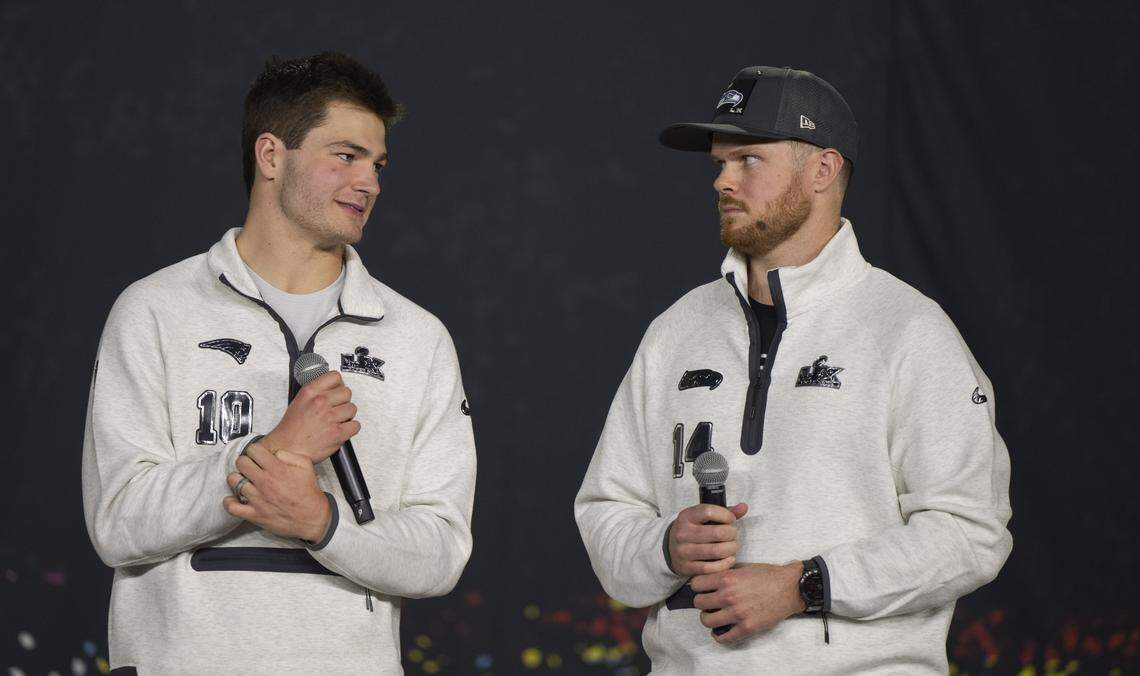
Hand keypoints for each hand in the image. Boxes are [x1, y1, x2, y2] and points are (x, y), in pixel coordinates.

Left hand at [223, 444, 332, 541]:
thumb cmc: (309, 492)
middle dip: (245, 462)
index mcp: (277, 469)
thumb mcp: (306, 465)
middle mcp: (265, 482)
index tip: (257, 456)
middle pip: (241, 463)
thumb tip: (274, 453)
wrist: (312, 517)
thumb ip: (288, 454)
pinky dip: (229, 502)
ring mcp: (258, 499)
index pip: (253, 450)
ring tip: (243, 481)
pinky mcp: (255, 514)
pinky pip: (231, 507)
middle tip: (250, 468)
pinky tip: (235, 499)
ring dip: (237, 479)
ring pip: (233, 481)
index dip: (254, 451)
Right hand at [261, 370, 359, 463]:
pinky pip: (355, 425)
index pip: (335, 377)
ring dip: (346, 415)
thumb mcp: (298, 402)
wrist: (287, 451)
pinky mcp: (337, 433)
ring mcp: (330, 417)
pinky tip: (341, 430)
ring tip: (336, 421)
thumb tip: (333, 388)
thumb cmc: (291, 430)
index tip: (336, 390)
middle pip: (346, 392)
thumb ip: (316, 393)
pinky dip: (350, 428)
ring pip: (352, 408)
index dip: (338, 384)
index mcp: (309, 392)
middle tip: (335, 409)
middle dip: (342, 401)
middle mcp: (320, 402)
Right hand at [667, 502, 748, 575]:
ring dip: (731, 549)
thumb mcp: (703, 517)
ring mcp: (683, 551)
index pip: (709, 511)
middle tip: (733, 535)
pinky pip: (711, 568)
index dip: (726, 515)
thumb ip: (724, 512)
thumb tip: (744, 507)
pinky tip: (729, 559)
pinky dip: (725, 564)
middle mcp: (683, 533)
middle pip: (717, 533)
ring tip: (732, 547)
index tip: (731, 520)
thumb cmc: (694, 530)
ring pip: (716, 551)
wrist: (671, 549)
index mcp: (686, 516)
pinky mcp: (686, 567)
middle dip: (732, 534)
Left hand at [691, 561, 805, 643]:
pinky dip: (719, 636)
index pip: (696, 585)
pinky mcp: (747, 627)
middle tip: (709, 603)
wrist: (790, 588)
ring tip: (714, 616)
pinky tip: (721, 631)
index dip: (698, 586)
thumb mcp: (743, 567)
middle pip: (698, 603)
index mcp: (727, 578)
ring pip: (706, 620)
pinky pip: (724, 637)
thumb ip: (725, 572)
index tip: (703, 589)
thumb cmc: (768, 575)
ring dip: (708, 618)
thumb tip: (710, 576)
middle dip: (702, 602)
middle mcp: (729, 596)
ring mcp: (737, 613)